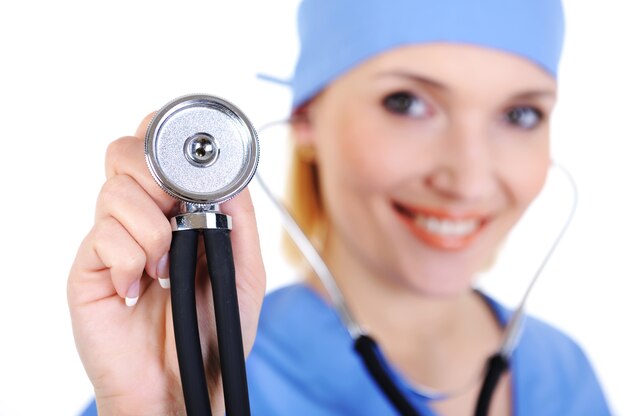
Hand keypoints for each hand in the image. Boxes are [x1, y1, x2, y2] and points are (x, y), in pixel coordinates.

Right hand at [67, 114, 265, 414]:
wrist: (184, 385)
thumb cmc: (213, 330)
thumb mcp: (244, 271)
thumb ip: (240, 220)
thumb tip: (231, 175)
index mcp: (176, 210)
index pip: (155, 149)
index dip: (163, 138)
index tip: (186, 161)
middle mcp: (140, 217)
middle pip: (125, 152)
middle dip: (156, 175)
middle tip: (177, 215)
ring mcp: (111, 241)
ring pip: (115, 191)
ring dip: (152, 229)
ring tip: (166, 269)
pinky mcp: (89, 269)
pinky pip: (103, 236)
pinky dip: (132, 260)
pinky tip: (142, 289)